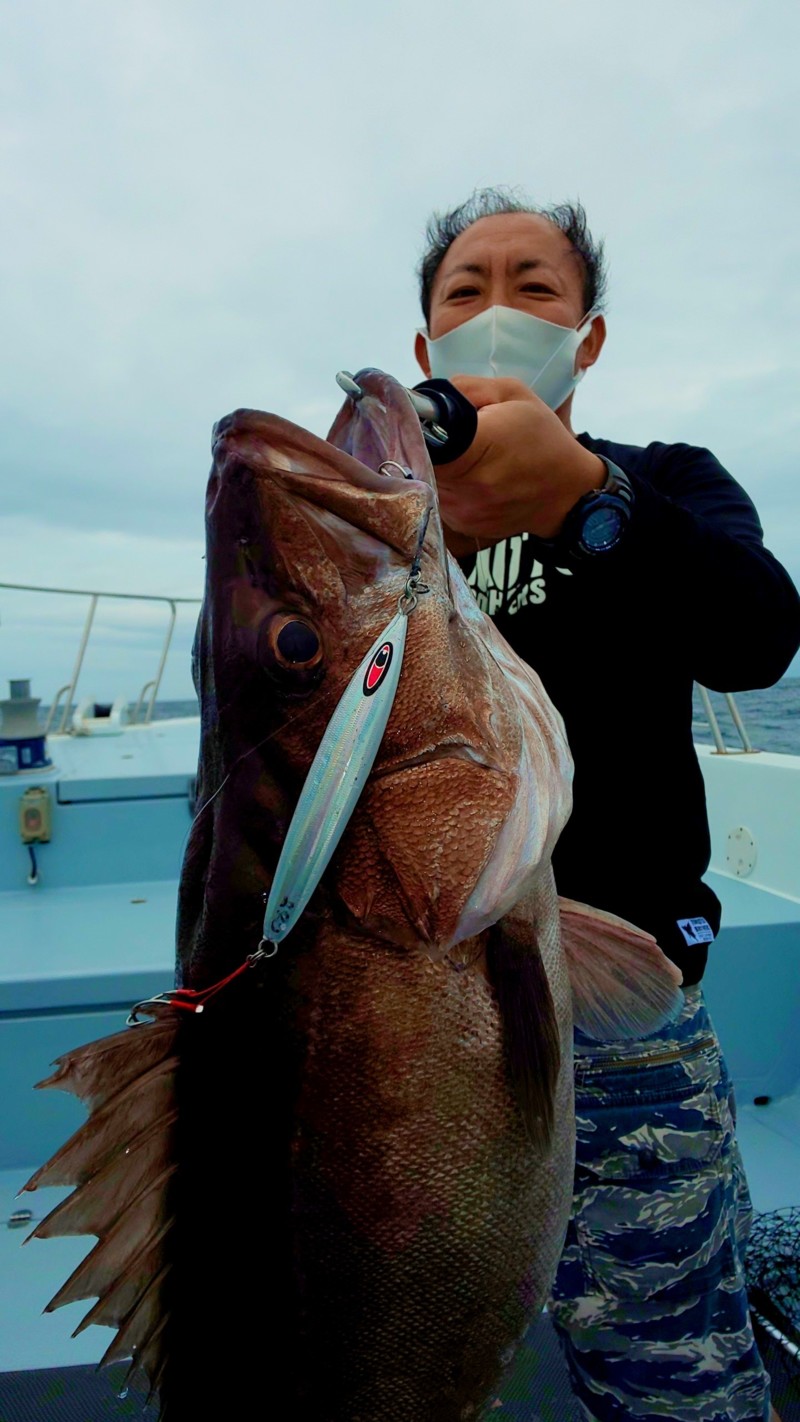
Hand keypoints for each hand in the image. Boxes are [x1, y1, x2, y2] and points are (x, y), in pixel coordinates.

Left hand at [434, 375, 605, 544]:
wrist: (569, 491)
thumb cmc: (542, 437)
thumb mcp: (513, 394)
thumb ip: (466, 388)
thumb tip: (426, 396)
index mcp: (477, 447)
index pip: (422, 439)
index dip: (416, 427)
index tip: (423, 420)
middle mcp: (468, 486)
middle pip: (420, 460)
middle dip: (427, 446)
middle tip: (446, 436)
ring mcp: (464, 511)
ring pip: (427, 482)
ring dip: (437, 467)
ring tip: (464, 457)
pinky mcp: (464, 526)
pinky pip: (440, 500)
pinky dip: (448, 487)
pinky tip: (471, 478)